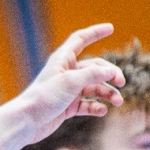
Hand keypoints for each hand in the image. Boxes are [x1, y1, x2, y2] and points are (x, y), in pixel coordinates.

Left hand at [8, 24, 125, 142]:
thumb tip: (111, 71)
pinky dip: (96, 107)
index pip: (81, 39)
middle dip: (110, 74)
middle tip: (121, 82)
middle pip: (95, 67)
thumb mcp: (71, 82)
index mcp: (63, 59)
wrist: (27, 122)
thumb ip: (93, 74)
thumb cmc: (45, 97)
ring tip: (118, 102)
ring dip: (107, 93)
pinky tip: (103, 110)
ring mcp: (68, 90)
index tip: (111, 28)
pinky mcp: (68, 107)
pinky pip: (87, 104)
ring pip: (94, 87)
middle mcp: (67, 73)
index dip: (95, 32)